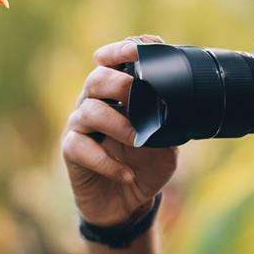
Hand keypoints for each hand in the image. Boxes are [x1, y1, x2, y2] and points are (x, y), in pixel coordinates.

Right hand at [63, 36, 177, 226]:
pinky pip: (80, 147)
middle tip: (138, 97)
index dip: (120, 50)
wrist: (128, 203)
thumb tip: (181, 107)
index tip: (137, 50)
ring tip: (139, 141)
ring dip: (118, 125)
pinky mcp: (71, 152)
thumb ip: (171, 124)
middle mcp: (95, 104)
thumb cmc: (145, 166)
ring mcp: (80, 127)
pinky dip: (107, 162)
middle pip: (96, 79)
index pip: (112, 62)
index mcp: (116, 94)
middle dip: (119, 83)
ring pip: (88, 111)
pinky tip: (127, 174)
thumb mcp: (168, 144)